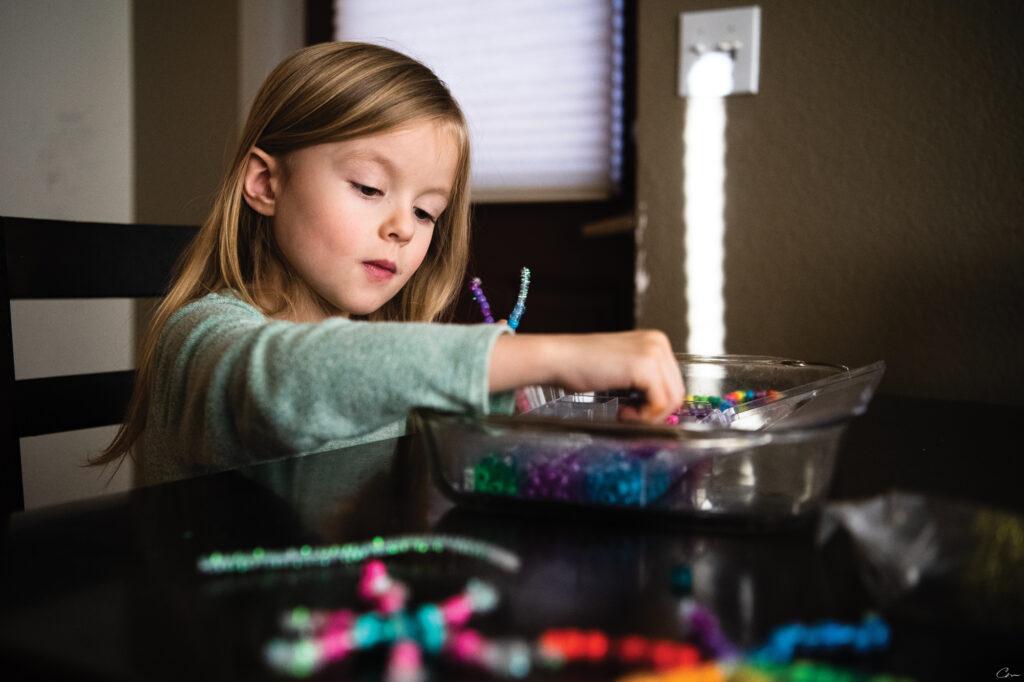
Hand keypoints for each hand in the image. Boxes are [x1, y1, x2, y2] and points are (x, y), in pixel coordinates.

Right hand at [490, 330, 683, 422]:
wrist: (558, 359)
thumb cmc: (582, 366)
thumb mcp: (623, 368)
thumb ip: (645, 381)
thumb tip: (664, 409)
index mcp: (656, 342)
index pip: (674, 383)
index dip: (656, 404)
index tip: (633, 408)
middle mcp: (658, 343)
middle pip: (677, 392)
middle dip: (654, 412)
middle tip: (628, 413)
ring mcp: (653, 353)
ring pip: (672, 400)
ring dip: (649, 416)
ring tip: (624, 412)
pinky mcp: (644, 367)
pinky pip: (659, 403)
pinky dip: (643, 416)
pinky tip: (622, 410)